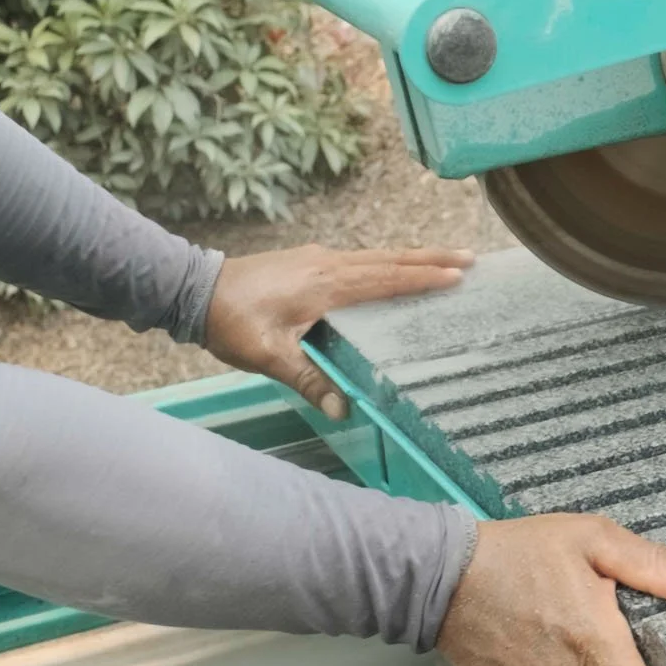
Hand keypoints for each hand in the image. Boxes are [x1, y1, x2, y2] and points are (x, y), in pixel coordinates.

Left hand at [205, 244, 472, 419]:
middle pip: (390, 258)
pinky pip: (359, 260)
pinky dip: (386, 263)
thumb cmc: (230, 321)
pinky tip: (394, 270)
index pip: (385, 278)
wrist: (194, 289)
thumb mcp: (267, 356)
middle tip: (471, 258)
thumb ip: (307, 380)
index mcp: (325, 283)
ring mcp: (317, 258)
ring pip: (376, 256)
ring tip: (446, 260)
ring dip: (412, 258)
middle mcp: (327, 263)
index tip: (458, 275)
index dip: (423, 279)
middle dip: (432, 258)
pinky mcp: (308, 260)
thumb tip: (342, 409)